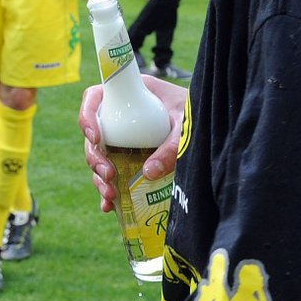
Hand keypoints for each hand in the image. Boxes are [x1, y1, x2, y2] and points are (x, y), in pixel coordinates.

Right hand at [78, 78, 186, 212]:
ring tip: (111, 195)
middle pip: (93, 134)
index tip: (96, 138)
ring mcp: (123, 136)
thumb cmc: (198, 114)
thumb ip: (171, 146)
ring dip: (99, 177)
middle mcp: (121, 115)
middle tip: (108, 175)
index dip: (87, 116)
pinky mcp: (129, 156)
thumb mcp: (186, 124)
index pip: (94, 98)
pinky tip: (110, 205)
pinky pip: (111, 172)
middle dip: (94, 158)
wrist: (212, 121)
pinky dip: (108, 189)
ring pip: (99, 156)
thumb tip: (148, 173)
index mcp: (130, 94)